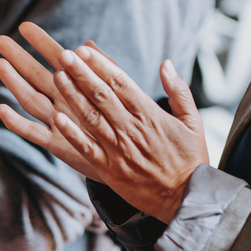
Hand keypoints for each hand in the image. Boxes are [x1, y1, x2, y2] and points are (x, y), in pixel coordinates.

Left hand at [0, 22, 207, 222]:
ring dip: (73, 96)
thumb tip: (166, 63)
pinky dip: (72, 133)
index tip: (84, 50)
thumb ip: (179, 91)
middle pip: (102, 96)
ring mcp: (119, 150)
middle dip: (82, 73)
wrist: (187, 200)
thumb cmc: (190, 160)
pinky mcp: (110, 170)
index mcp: (151, 115)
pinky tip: (57, 118)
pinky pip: (87, 149)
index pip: (121, 84)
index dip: (101, 65)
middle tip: (64, 55)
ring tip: (58, 76)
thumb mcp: (193, 121)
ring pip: (91, 118)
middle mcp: (132, 130)